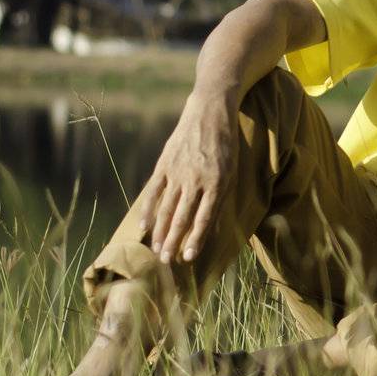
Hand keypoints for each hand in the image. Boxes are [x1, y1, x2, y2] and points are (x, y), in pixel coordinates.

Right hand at [139, 92, 238, 264]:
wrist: (210, 113)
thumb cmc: (226, 146)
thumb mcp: (232, 171)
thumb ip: (220, 198)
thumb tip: (211, 227)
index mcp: (218, 183)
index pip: (204, 219)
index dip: (196, 240)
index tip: (188, 259)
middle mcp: (197, 180)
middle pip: (182, 218)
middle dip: (174, 242)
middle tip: (166, 262)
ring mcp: (178, 172)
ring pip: (166, 208)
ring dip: (160, 232)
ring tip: (156, 250)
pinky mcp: (164, 164)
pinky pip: (153, 191)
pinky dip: (148, 209)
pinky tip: (144, 226)